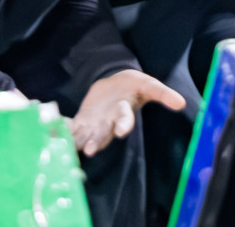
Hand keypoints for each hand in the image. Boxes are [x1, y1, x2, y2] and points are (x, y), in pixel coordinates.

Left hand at [69, 70, 183, 157]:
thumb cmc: (135, 86)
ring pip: (85, 135)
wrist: (116, 84)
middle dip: (97, 141)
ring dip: (76, 141)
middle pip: (103, 134)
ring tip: (68, 145)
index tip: (122, 130)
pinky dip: (62, 130)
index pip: (125, 121)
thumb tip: (182, 103)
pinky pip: (71, 129)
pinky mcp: (81, 120)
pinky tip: (53, 130)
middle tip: (90, 150)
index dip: (124, 125)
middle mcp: (108, 123)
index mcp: (124, 114)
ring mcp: (93, 124)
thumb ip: (164, 94)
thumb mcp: (150, 86)